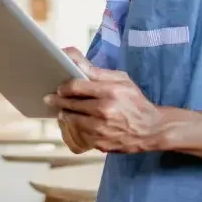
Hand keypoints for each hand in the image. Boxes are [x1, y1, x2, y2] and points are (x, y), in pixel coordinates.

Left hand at [46, 47, 162, 153]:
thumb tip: (73, 59)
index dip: (63, 87)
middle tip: (49, 98)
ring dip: (64, 114)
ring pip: (72, 120)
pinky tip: (75, 122)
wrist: (152, 129)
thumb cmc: (135, 102)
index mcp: (110, 91)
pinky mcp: (100, 143)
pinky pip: (79, 133)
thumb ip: (97, 72)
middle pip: (70, 104)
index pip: (76, 86)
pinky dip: (75, 128)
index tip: (59, 88)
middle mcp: (105, 110)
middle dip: (57, 101)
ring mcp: (101, 129)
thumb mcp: (122, 80)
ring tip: (62, 110)